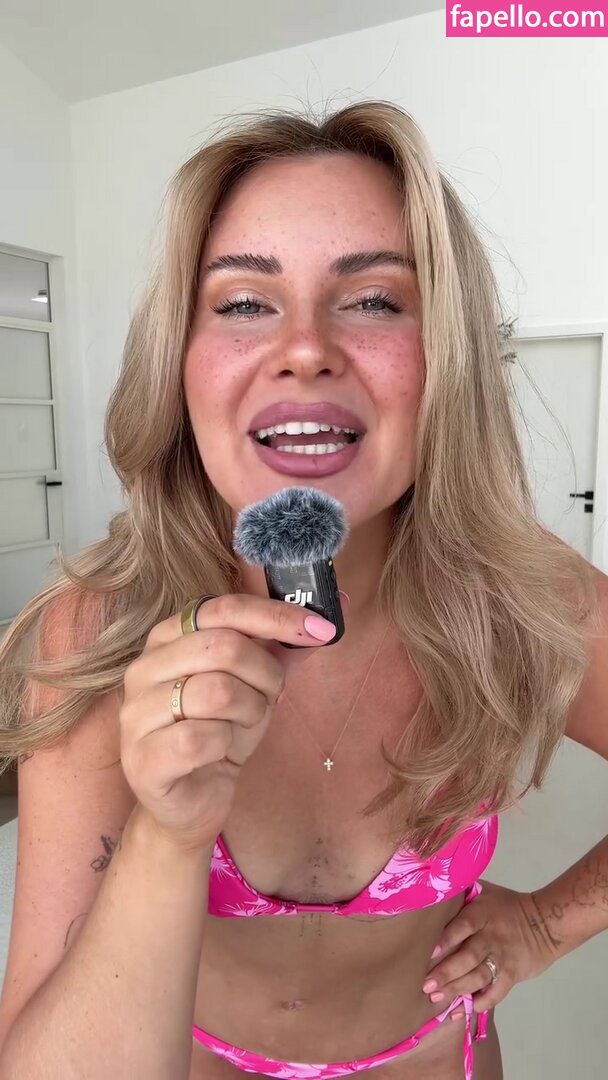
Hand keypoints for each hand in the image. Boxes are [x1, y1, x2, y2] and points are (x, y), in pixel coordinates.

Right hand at [119, 593, 336, 851]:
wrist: (193, 801)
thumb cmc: (221, 734)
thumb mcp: (256, 685)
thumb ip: (284, 649)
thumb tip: (330, 615)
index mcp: (168, 637)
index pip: (224, 608)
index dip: (275, 616)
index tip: (319, 628)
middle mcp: (144, 668)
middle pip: (222, 646)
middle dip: (265, 674)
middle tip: (272, 697)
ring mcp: (136, 712)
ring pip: (215, 691)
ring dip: (249, 711)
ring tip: (243, 726)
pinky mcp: (140, 757)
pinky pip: (199, 738)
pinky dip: (225, 745)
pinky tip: (220, 754)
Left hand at [422, 880, 556, 1016]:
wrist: (546, 923)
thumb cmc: (507, 906)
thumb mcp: (486, 892)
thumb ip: (464, 893)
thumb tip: (435, 889)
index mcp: (483, 913)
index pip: (464, 926)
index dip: (447, 938)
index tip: (429, 952)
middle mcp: (491, 936)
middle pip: (468, 956)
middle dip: (446, 972)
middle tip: (426, 985)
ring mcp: (502, 957)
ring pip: (479, 976)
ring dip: (458, 989)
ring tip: (438, 999)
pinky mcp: (512, 974)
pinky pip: (497, 992)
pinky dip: (482, 1002)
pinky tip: (465, 1009)